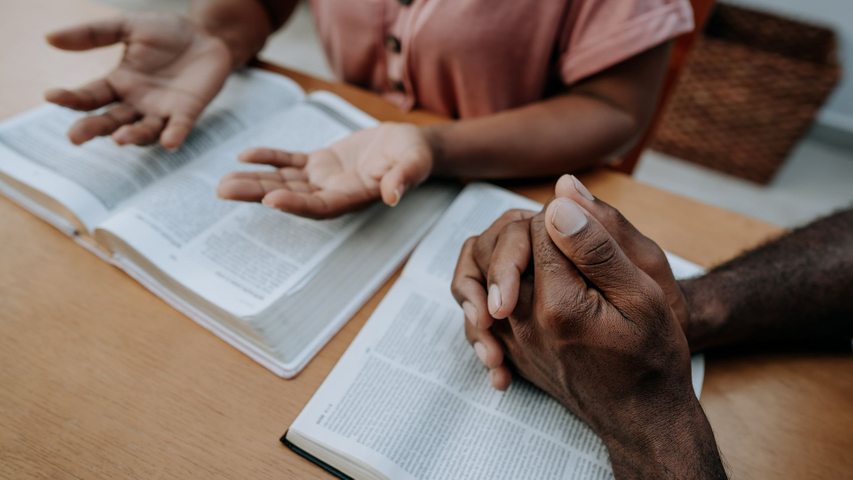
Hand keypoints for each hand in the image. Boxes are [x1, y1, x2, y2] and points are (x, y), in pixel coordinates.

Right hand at [45, 12, 231, 149]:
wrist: (207, 35)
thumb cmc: (168, 33)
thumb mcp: (128, 27)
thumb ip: (93, 34)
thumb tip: (49, 38)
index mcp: (118, 83)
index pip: (89, 96)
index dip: (71, 99)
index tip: (52, 96)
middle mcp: (136, 103)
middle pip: (110, 122)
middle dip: (93, 129)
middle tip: (74, 136)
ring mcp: (162, 110)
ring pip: (143, 131)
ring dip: (132, 136)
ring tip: (120, 138)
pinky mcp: (188, 111)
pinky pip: (179, 127)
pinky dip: (174, 135)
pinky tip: (169, 142)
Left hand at [216, 123, 432, 218]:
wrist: (410, 145)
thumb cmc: (415, 155)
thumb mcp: (415, 162)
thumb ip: (404, 178)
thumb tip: (393, 195)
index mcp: (353, 197)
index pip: (320, 206)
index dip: (295, 204)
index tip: (270, 200)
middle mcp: (333, 193)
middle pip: (290, 197)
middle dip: (257, 194)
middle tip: (224, 191)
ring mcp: (324, 179)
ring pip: (283, 181)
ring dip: (253, 181)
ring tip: (222, 182)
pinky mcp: (320, 163)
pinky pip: (290, 162)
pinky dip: (269, 158)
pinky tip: (246, 155)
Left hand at [472, 198, 724, 477]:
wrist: (641, 416)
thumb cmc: (652, 355)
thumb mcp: (644, 295)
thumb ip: (598, 246)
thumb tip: (559, 200)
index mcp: (559, 302)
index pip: (540, 227)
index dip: (565, 215)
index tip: (590, 228)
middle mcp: (523, 321)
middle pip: (501, 245)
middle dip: (531, 229)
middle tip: (565, 235)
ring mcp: (510, 338)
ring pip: (480, 271)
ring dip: (505, 252)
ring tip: (537, 251)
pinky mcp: (507, 348)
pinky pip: (478, 305)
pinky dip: (490, 286)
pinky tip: (520, 285)